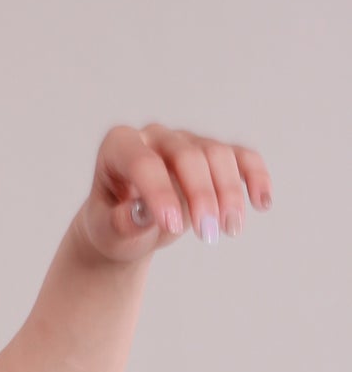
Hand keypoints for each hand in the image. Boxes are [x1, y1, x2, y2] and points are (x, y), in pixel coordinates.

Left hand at [71, 122, 273, 264]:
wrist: (128, 227)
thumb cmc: (114, 226)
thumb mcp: (108, 231)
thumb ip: (122, 223)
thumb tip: (142, 214)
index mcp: (119, 146)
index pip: (143, 162)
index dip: (160, 192)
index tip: (173, 226)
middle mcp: (154, 136)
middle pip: (187, 155)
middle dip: (201, 195)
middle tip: (208, 234)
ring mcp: (185, 141)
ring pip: (217, 154)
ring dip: (229, 193)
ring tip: (230, 230)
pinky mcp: (211, 154)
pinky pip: (240, 157)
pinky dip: (255, 176)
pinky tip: (262, 202)